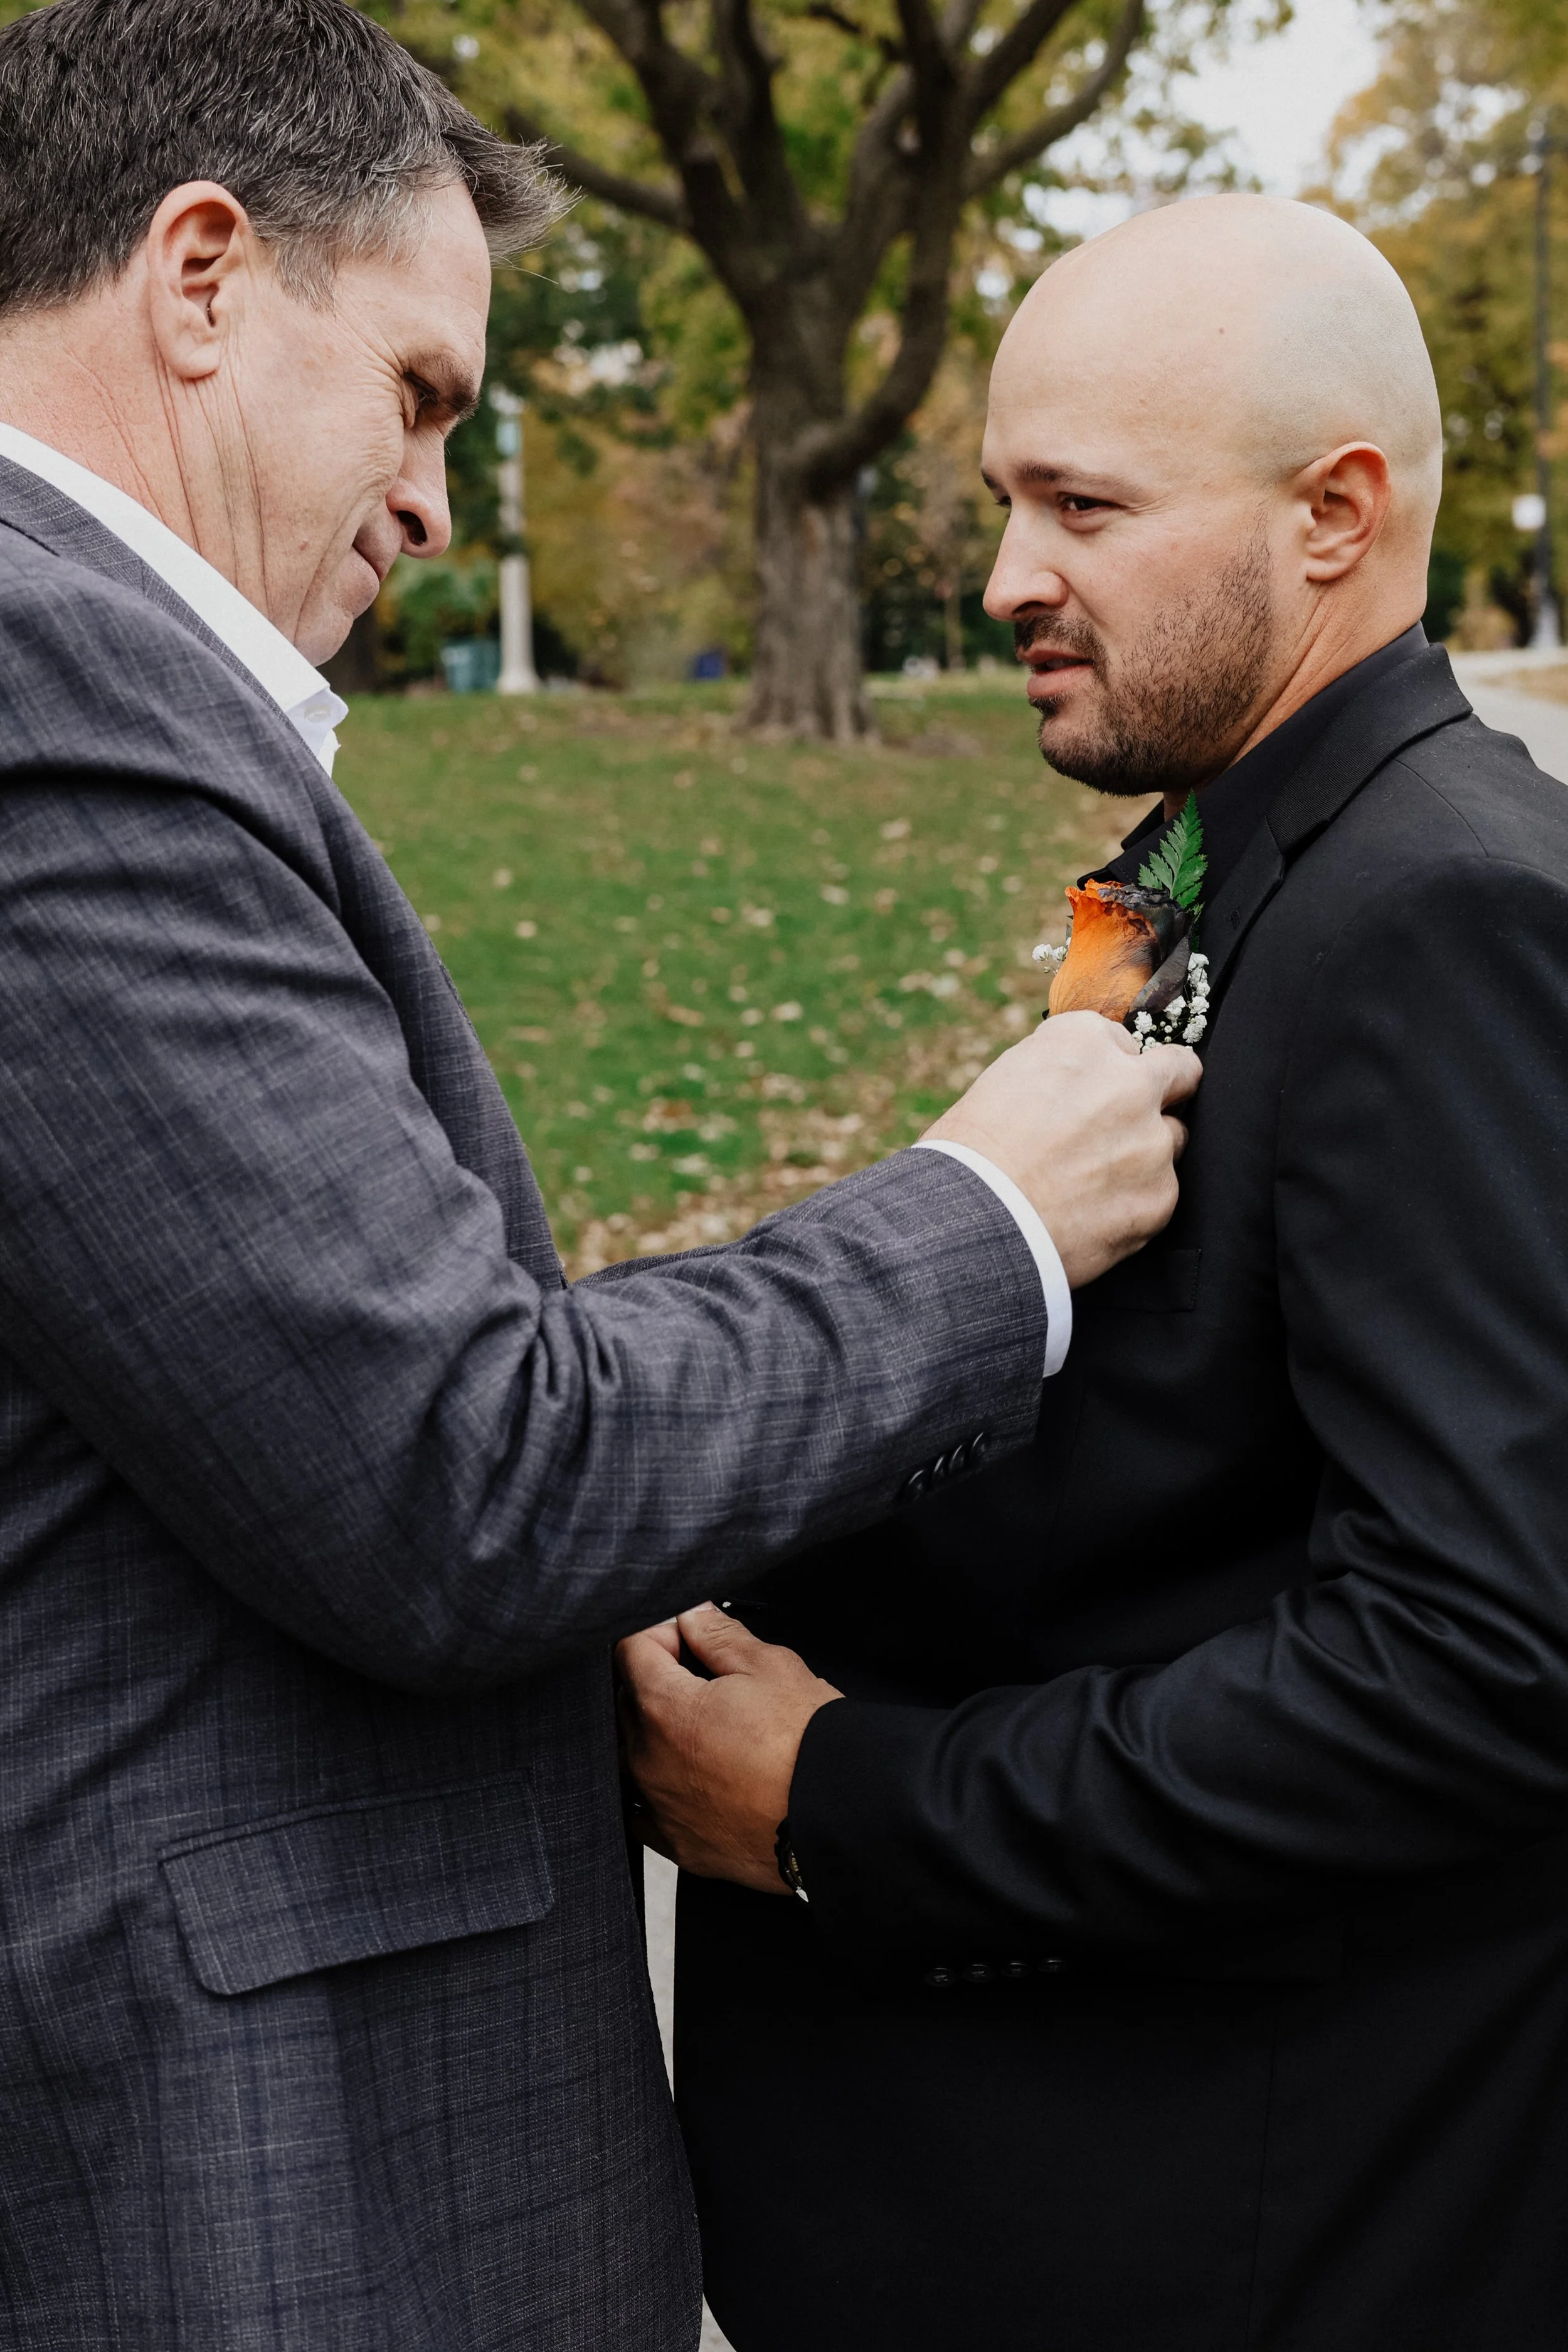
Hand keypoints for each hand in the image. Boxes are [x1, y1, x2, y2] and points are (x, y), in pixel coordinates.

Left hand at [617, 1603, 841, 1895]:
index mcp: (664, 1710)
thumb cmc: (808, 1742)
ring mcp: (660, 1809)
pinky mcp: (679, 1845)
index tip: (690, 1635)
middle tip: (707, 1678)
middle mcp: (648, 1762)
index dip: (661, 1632)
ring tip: (708, 1730)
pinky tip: (696, 1779)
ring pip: (635, 1756)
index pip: (631, 1651)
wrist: (840, 1816)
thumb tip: (690, 1614)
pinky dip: (663, 1790)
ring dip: (658, 1735)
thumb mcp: (769, 1666)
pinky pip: (648, 1811)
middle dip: (659, 1680)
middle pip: (628, 1702)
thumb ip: (717, 1634)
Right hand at [923, 1009, 1200, 1285]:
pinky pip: (1160, 1195)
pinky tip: (1092, 1217)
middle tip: (1131, 1119)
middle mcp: (1129, 1081)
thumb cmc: (970, 1155)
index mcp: (1083, 1041)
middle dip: (1163, 1090)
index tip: (1086, 1095)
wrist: (974, 1222)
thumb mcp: (1002, 1083)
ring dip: (1144, 1155)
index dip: (1103, 1073)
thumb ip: (1057, 1075)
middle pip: (1178, 1071)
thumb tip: (1076, 1091)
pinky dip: (1133, 1206)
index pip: (1119, 1041)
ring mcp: (1152, 1140)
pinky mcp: (1161, 1195)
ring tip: (1092, 1185)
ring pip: (1172, 1140)